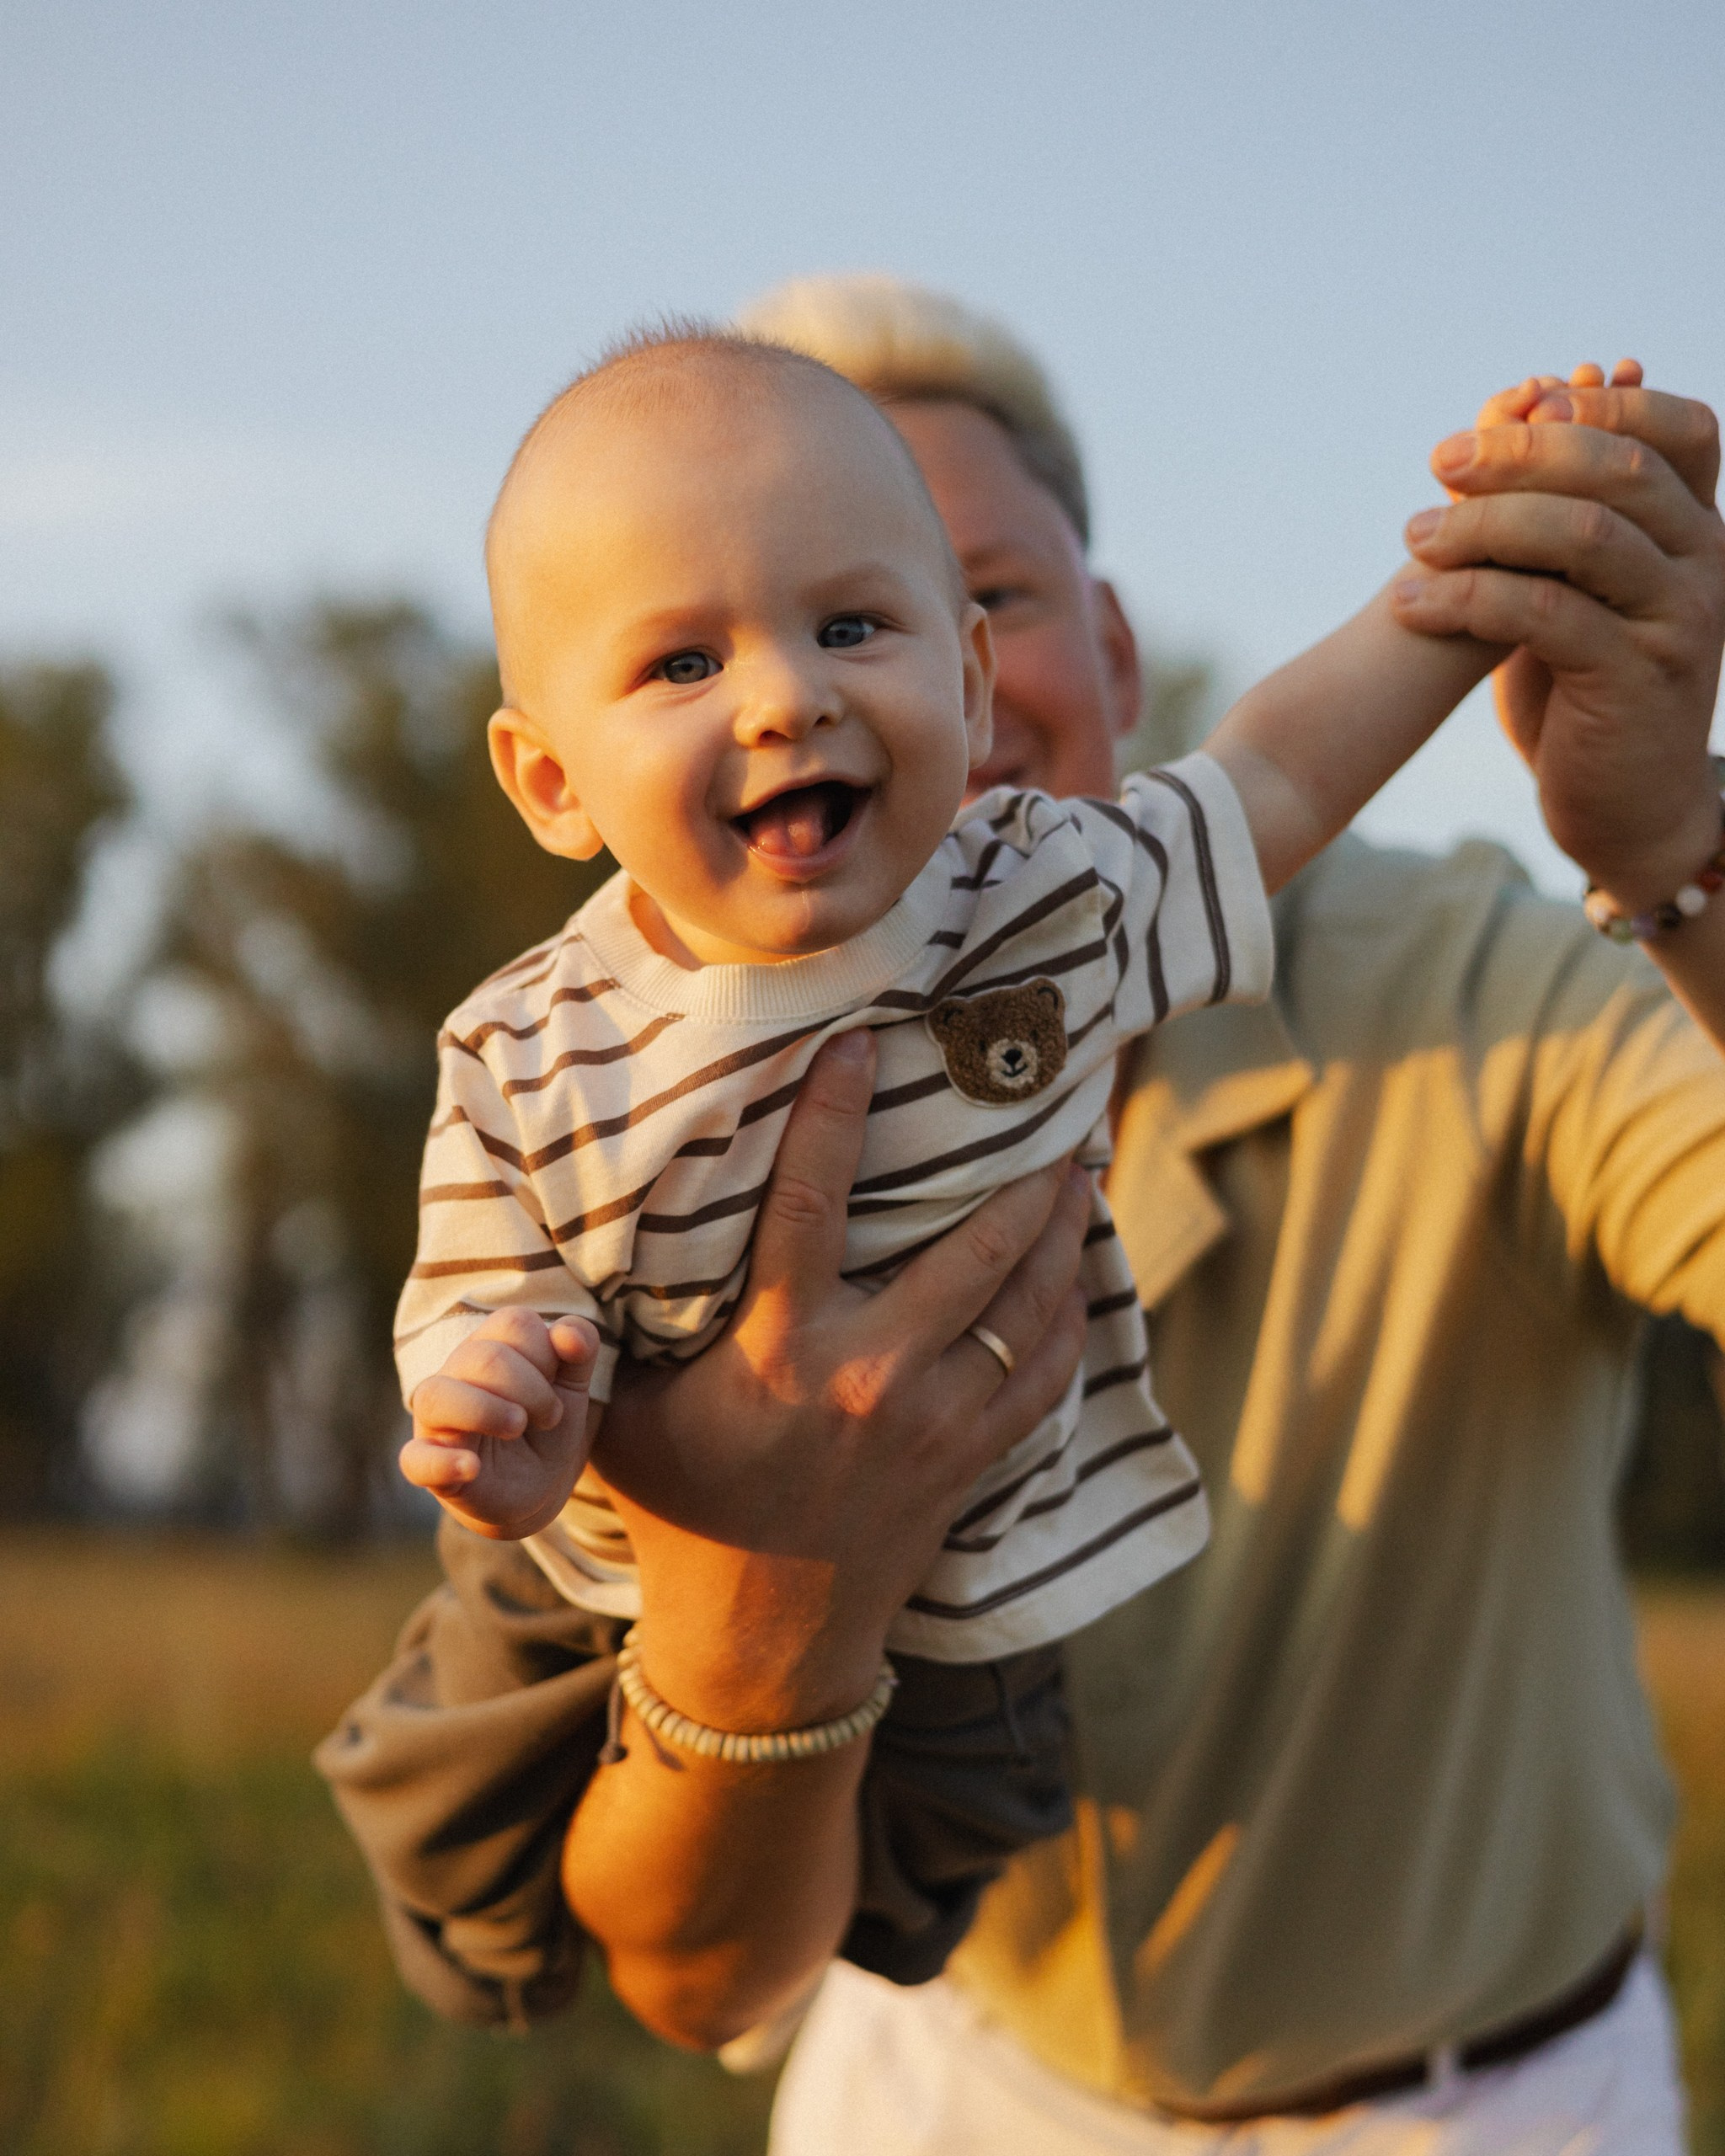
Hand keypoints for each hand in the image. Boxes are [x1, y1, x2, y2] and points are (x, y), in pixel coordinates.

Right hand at [399, 1308, 599, 1538]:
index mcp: (487, 1347)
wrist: (538, 1489)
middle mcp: (454, 1377)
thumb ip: (580, 1349)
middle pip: (482, 1357)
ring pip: (437, 1396)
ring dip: (487, 1411)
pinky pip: (414, 1459)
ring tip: (517, 1429)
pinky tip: (472, 1466)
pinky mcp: (428, 1467)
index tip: (556, 1386)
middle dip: (531, 1388)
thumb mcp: (573, 1387)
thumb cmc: (545, 1427)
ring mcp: (434, 1423)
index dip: (547, 1352)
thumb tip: (566, 1333)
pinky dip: (442, 1462)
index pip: (512, 1323)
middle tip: (549, 1418)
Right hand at [597, 1027, 1091, 1728]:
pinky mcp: (969, 1463)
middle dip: (1018, 1179)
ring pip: (1025, 1311)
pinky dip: (1070, 1322)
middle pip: (969, 1253)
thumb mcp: (624, 1414)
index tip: (859, 1044)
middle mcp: (866, 1380)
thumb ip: (618, 1329)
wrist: (756, 1641)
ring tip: (1082, 1175)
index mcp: (776, 1353)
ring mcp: (932, 1426)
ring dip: (1061, 1238)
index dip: (834, 1115)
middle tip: (1050, 1112)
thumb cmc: (681, 1508)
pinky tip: (1080, 1278)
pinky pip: (1042, 1379)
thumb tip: (583, 1233)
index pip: (809, 1205)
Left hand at [1391, 362, 1724, 909]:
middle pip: (1619, 470)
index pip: (1681, 429)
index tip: (1509, 407)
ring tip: (1412, 537)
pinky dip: (1468, 597)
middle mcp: (1707, 564)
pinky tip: (1410, 602)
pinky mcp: (1632, 679)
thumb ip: (1568, 508)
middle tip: (1440, 461)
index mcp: (1700, 529)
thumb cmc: (1589, 688)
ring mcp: (1678, 622)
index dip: (1598, 406)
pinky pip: (1545, 614)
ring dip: (1484, 524)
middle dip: (1520, 454)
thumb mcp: (1582, 588)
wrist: (1628, 809)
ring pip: (1582, 535)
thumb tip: (1541, 394)